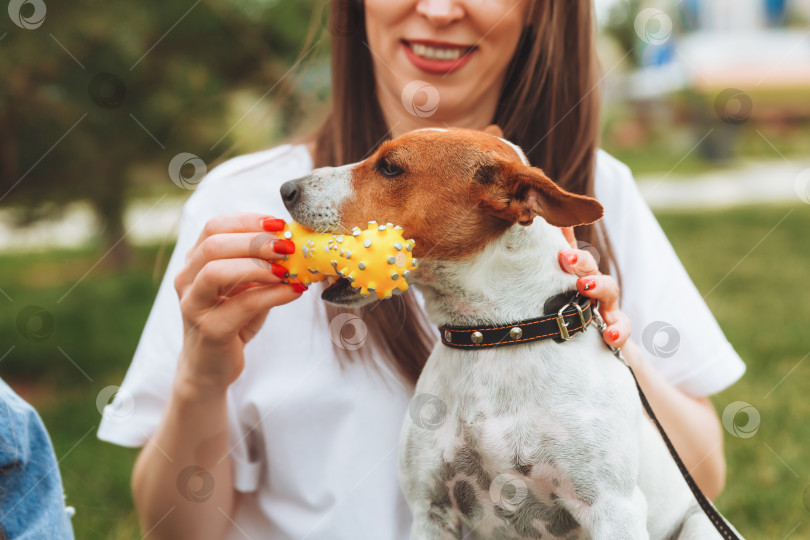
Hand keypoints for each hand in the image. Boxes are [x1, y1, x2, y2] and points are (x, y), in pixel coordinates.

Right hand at [173, 213, 303, 391]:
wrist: (210, 368)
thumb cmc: (231, 322)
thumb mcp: (246, 288)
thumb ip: (262, 266)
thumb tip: (295, 244)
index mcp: (194, 262)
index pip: (214, 227)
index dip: (248, 221)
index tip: (279, 224)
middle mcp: (187, 280)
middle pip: (213, 244)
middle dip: (255, 241)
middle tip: (287, 246)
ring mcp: (193, 305)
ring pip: (216, 271)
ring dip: (258, 265)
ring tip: (287, 269)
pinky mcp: (209, 330)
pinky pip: (242, 305)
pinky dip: (273, 295)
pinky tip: (294, 291)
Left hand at [558, 227, 630, 350]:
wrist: (601, 341)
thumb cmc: (577, 311)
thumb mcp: (562, 290)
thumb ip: (556, 264)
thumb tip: (546, 232)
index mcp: (579, 275)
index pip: (572, 254)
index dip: (567, 239)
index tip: (558, 226)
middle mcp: (595, 286)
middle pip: (591, 267)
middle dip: (580, 260)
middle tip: (565, 256)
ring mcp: (608, 306)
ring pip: (610, 290)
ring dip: (599, 286)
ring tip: (585, 285)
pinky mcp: (617, 328)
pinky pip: (622, 328)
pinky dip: (618, 331)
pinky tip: (610, 336)